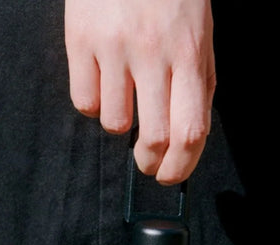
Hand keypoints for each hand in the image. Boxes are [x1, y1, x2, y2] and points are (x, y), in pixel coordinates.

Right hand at [65, 0, 215, 184]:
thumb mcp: (199, 34)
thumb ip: (198, 84)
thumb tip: (189, 140)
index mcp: (190, 52)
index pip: (190, 131)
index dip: (181, 166)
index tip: (171, 176)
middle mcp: (153, 52)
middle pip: (153, 138)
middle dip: (150, 162)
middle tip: (146, 161)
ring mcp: (114, 47)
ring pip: (114, 124)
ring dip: (121, 124)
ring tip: (126, 100)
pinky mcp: (80, 41)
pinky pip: (84, 102)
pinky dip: (93, 103)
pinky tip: (103, 81)